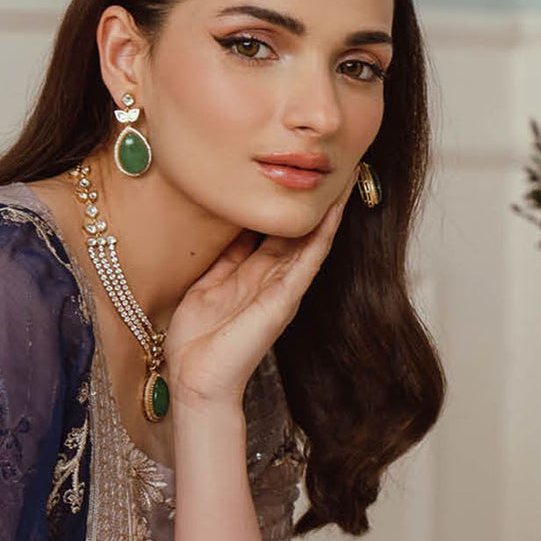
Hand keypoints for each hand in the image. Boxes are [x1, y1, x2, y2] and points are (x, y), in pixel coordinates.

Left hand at [164, 172, 356, 407]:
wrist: (195, 379)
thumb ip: (224, 258)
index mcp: (252, 276)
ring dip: (329, 209)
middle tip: (331, 161)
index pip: (274, 231)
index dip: (284, 202)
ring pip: (311, 239)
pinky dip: (323, 232)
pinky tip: (335, 208)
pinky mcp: (285, 299)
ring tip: (345, 174)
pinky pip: (309, 259)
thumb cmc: (196, 341)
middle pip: (298, 230)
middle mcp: (272, 280)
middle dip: (312, 199)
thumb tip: (233, 224)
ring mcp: (282, 289)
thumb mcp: (206, 285)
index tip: (294, 171)